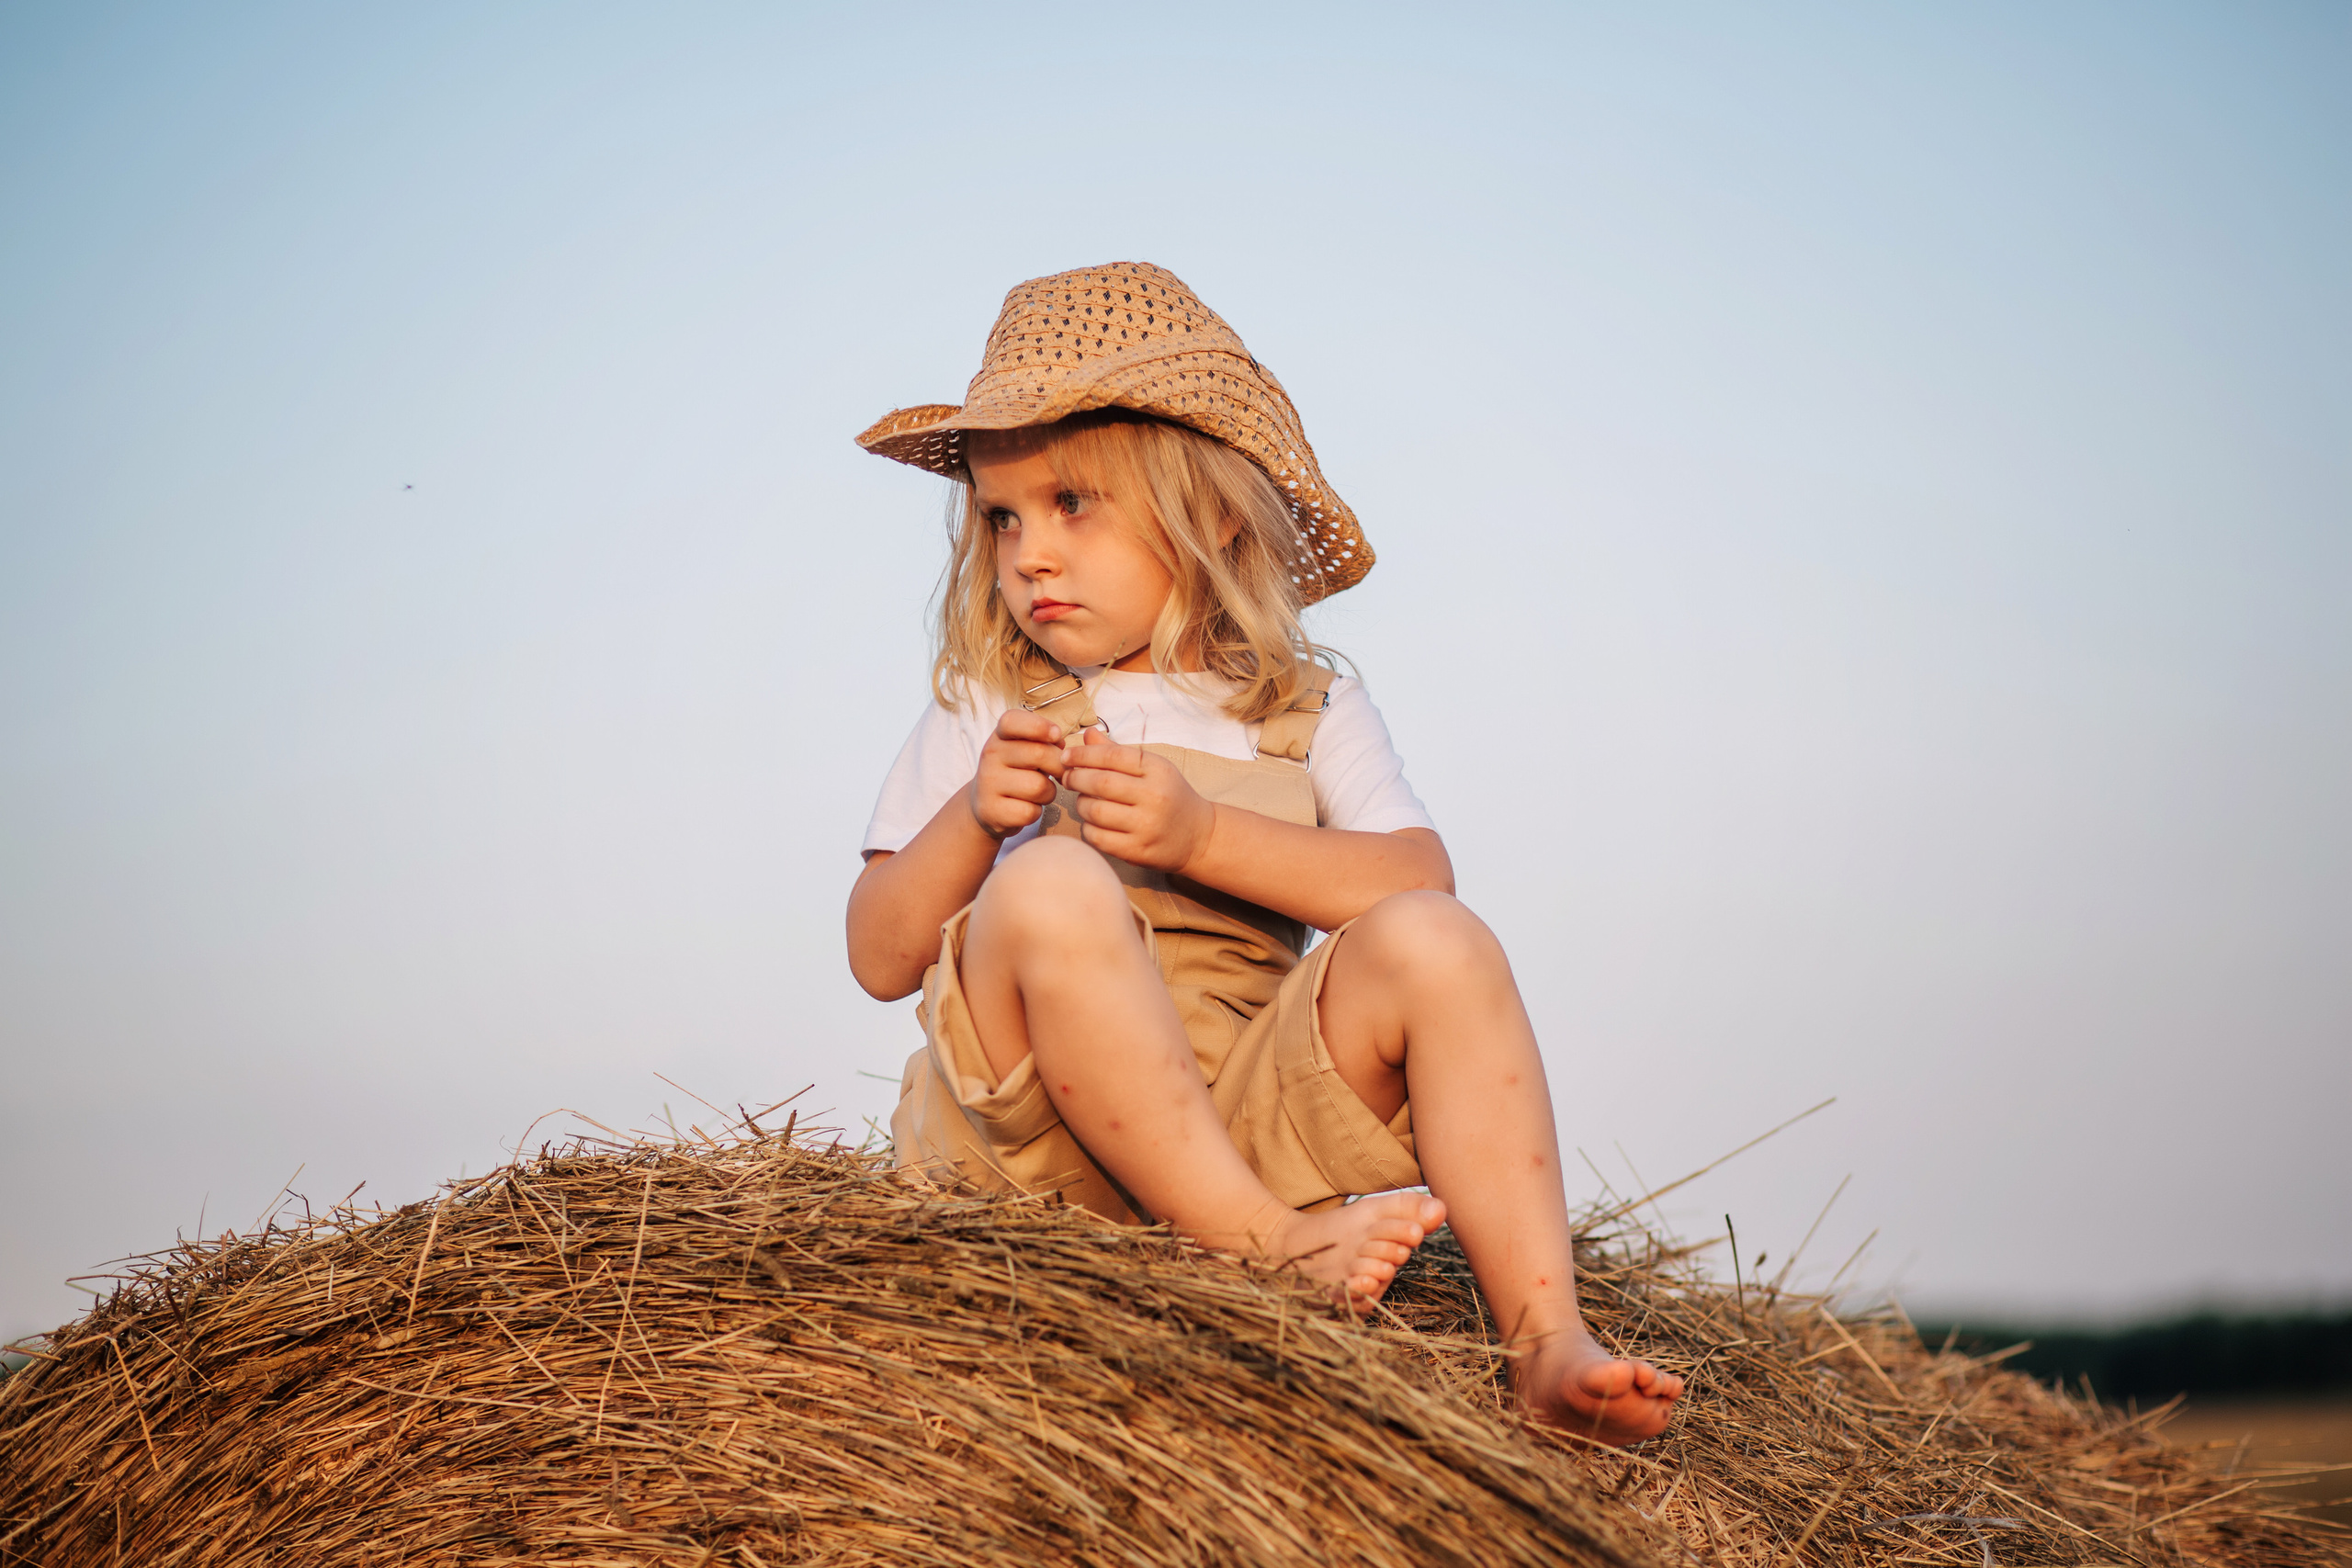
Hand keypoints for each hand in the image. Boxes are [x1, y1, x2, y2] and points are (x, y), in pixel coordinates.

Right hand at [967, 709, 1066, 840]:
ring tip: (1040, 792)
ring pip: (1039, 787)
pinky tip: (1027, 807)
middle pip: (1038, 754)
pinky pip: (1031, 811)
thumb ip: (1043, 743)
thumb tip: (1062, 747)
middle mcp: (990, 756)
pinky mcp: (992, 810)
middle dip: (1059, 766)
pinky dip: (1036, 812)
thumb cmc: (1015, 772)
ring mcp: (988, 784)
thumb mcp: (1024, 751)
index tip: (1056, 735)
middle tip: (1059, 773)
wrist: (985, 805)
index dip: (1039, 726)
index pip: (1012, 721)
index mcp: (999, 737)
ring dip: (1049, 793)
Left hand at [1062, 729, 1215, 872]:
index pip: (1112, 756)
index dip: (1083, 754)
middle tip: (1068, 777)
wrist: (1198, 836)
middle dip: (1076, 778)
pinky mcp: (1138, 851)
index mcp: (1158, 770)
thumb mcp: (1152, 769)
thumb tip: (1088, 735)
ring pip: (1095, 811)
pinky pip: (1098, 837)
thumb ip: (1118, 753)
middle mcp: (1154, 797)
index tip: (1067, 756)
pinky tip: (1093, 822)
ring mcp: (1147, 826)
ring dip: (1081, 804)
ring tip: (1084, 800)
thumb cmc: (1170, 797)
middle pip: (1100, 783)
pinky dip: (1088, 828)